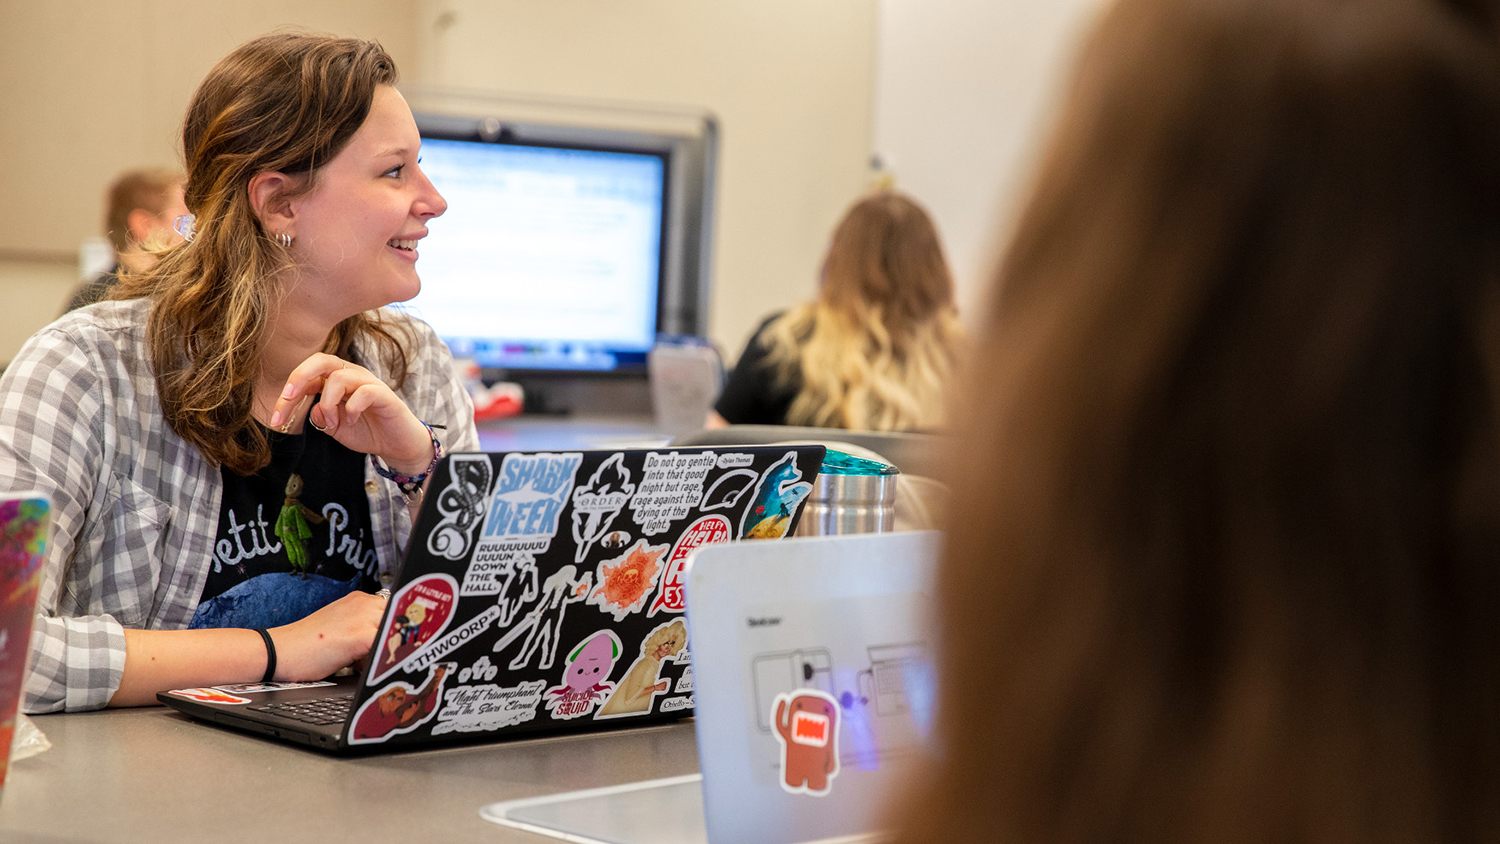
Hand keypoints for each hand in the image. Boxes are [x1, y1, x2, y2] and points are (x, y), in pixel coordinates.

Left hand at [269, 353, 432, 474]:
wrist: (397, 444)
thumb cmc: (367, 430)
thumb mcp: (334, 427)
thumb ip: (320, 417)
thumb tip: (311, 411)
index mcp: (336, 380)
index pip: (307, 376)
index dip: (288, 393)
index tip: (277, 417)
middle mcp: (351, 375)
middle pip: (321, 360)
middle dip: (299, 377)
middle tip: (288, 398)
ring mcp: (368, 383)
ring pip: (339, 377)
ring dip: (328, 403)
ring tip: (335, 423)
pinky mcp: (384, 394)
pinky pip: (364, 392)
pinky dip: (352, 407)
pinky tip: (351, 420)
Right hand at [270, 590, 386, 680]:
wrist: (279, 651)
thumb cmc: (306, 646)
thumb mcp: (341, 628)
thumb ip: (364, 629)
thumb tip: (388, 644)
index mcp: (359, 599)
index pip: (395, 611)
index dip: (396, 631)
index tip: (394, 644)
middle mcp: (364, 603)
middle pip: (400, 621)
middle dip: (395, 641)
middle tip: (373, 657)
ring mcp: (363, 618)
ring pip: (397, 634)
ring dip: (388, 650)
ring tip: (361, 662)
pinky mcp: (361, 636)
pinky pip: (387, 647)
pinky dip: (384, 659)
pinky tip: (364, 667)